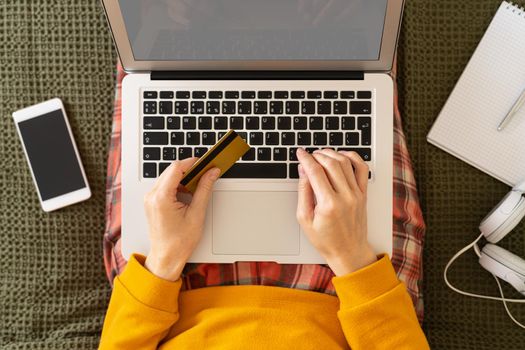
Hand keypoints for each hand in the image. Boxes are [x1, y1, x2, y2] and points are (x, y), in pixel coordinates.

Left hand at [144, 158, 219, 280]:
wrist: (166, 257)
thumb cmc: (179, 242)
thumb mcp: (197, 213)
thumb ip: (205, 189)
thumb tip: (212, 173)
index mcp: (161, 198)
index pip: (176, 168)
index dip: (192, 162)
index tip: (205, 162)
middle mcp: (152, 196)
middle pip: (171, 170)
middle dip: (189, 169)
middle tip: (205, 173)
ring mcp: (150, 198)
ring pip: (168, 176)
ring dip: (183, 177)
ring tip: (197, 186)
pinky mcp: (152, 202)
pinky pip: (164, 185)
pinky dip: (177, 185)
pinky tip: (187, 193)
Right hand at [296, 148, 376, 275]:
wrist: (349, 251)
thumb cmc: (326, 239)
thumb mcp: (305, 219)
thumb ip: (303, 192)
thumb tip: (303, 171)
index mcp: (328, 204)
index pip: (315, 172)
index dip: (306, 159)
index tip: (300, 153)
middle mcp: (345, 197)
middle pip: (331, 164)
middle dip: (317, 155)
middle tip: (309, 155)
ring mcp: (357, 194)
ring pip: (346, 163)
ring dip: (332, 154)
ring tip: (322, 154)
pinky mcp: (364, 193)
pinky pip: (362, 168)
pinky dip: (352, 157)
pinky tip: (342, 156)